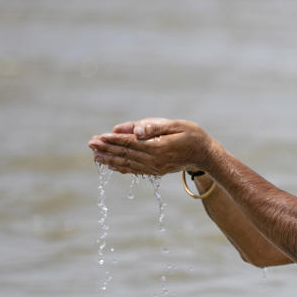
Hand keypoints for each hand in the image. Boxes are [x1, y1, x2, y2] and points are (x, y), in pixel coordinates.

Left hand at [87, 118, 213, 175]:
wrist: (206, 155)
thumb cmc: (193, 135)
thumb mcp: (176, 125)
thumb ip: (154, 127)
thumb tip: (135, 132)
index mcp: (157, 148)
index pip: (129, 143)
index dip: (112, 140)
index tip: (98, 137)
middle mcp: (154, 161)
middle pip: (124, 155)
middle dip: (106, 149)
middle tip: (90, 145)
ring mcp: (155, 168)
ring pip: (127, 164)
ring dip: (110, 160)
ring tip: (95, 156)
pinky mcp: (156, 171)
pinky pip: (134, 170)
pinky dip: (121, 168)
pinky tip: (112, 165)